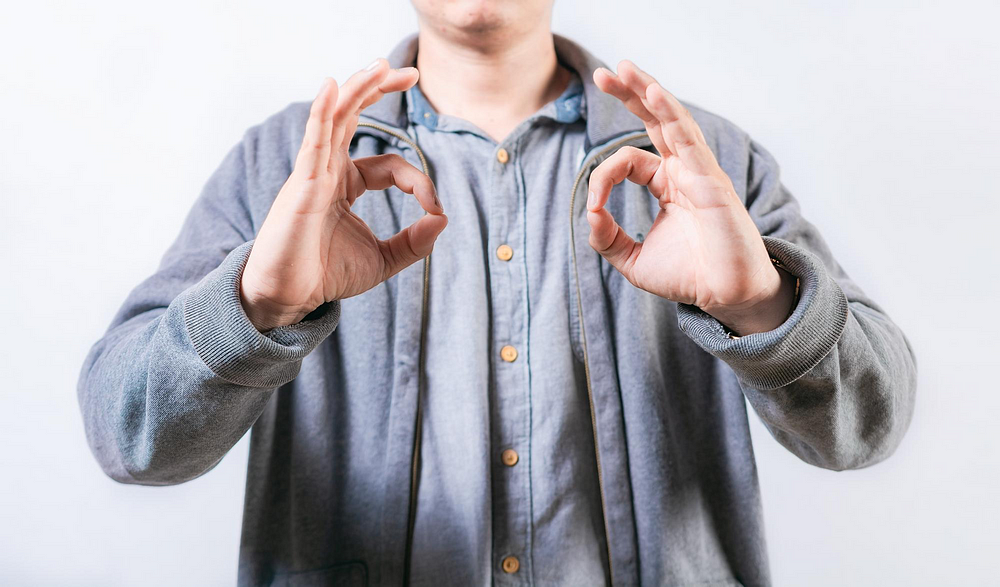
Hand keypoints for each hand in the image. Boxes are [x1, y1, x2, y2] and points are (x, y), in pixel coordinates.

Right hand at [240, 59, 447, 331]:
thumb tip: (443, 218)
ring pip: (335, 118)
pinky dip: (322, 111)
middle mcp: (328, 170)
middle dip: (379, 90)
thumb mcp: (383, 260)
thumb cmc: (325, 276)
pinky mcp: (301, 184)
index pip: (392, 166)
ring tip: (381, 65)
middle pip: (354, 117)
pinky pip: (314, 140)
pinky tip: (332, 87)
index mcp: (346, 184)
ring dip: (358, 88)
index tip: (436, 210)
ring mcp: (312, 173)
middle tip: (408, 72)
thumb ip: (415, 242)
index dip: (420, 183)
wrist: (289, 298)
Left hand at [589, 60, 794, 335]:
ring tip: (625, 69)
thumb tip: (588, 212)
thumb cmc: (688, 276)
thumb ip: (606, 237)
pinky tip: (654, 94)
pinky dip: (671, 116)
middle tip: (603, 72)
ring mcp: (700, 173)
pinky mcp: (711, 182)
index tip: (594, 206)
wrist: (725, 296)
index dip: (603, 176)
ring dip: (649, 93)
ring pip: (673, 122)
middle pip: (655, 120)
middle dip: (630, 93)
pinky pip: (688, 142)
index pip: (628, 160)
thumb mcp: (632, 260)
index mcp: (667, 183)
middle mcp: (685, 171)